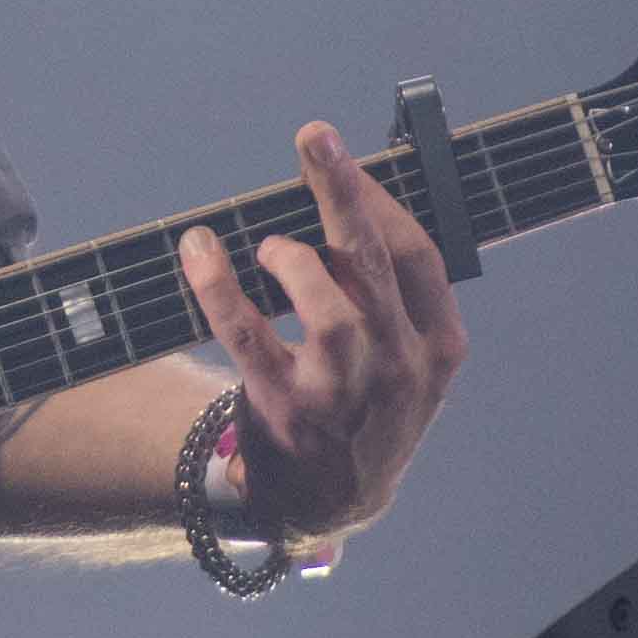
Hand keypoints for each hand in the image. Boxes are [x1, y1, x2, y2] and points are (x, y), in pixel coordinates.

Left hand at [174, 120, 466, 538]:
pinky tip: (199, 250)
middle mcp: (400, 370)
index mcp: (438, 347)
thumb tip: (350, 192)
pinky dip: (218, 286)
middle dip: (343, 192)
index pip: (417, 255)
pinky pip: (247, 337)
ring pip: (329, 308)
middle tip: (313, 137)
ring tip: (270, 247)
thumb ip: (392, 291)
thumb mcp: (406, 358)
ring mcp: (345, 395)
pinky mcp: (286, 412)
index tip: (344, 155)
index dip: (380, 199)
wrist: (331, 500)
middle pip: (373, 265)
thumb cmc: (366, 402)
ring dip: (292, 260)